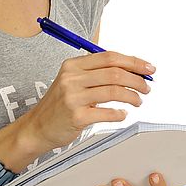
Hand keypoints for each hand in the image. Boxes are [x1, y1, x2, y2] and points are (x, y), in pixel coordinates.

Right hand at [22, 51, 154, 152]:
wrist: (37, 127)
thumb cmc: (59, 104)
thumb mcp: (72, 81)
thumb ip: (97, 73)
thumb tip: (132, 70)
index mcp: (73, 65)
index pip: (110, 57)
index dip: (133, 62)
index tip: (148, 68)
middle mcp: (72, 78)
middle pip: (115, 73)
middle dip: (137, 80)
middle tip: (146, 87)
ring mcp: (73, 97)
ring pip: (114, 91)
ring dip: (132, 96)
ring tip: (138, 101)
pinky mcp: (76, 116)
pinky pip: (107, 113)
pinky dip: (120, 114)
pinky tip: (122, 114)